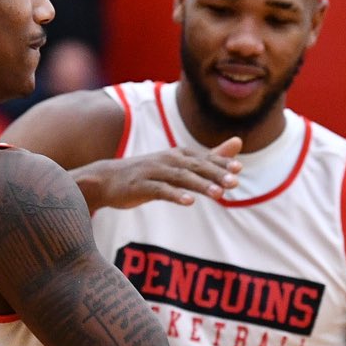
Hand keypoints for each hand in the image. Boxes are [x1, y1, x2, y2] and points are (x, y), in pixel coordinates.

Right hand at [80, 141, 241, 210]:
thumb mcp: (179, 164)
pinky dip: (175, 194)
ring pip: (181, 177)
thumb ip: (210, 156)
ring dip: (200, 185)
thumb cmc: (148, 173)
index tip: (238, 169)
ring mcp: (154, 172)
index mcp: (178, 155)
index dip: (221, 163)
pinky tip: (188, 202)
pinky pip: (160, 190)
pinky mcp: (141, 186)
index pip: (204, 158)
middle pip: (195, 166)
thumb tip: (239, 142)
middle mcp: (168, 160)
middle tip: (235, 183)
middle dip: (215, 174)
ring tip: (218, 195)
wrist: (107, 179)